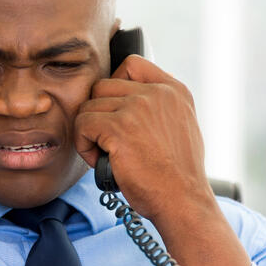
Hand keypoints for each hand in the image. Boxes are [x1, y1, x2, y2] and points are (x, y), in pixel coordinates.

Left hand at [72, 53, 213, 226]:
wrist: (182, 200)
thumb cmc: (179, 176)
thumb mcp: (182, 127)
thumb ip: (161, 107)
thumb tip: (132, 99)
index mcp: (174, 90)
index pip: (131, 65)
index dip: (115, 85)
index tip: (117, 112)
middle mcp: (157, 93)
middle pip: (103, 86)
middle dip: (99, 113)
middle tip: (107, 140)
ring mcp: (137, 108)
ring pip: (89, 106)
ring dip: (90, 132)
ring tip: (105, 154)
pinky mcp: (118, 128)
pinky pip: (82, 125)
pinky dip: (84, 145)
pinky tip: (100, 161)